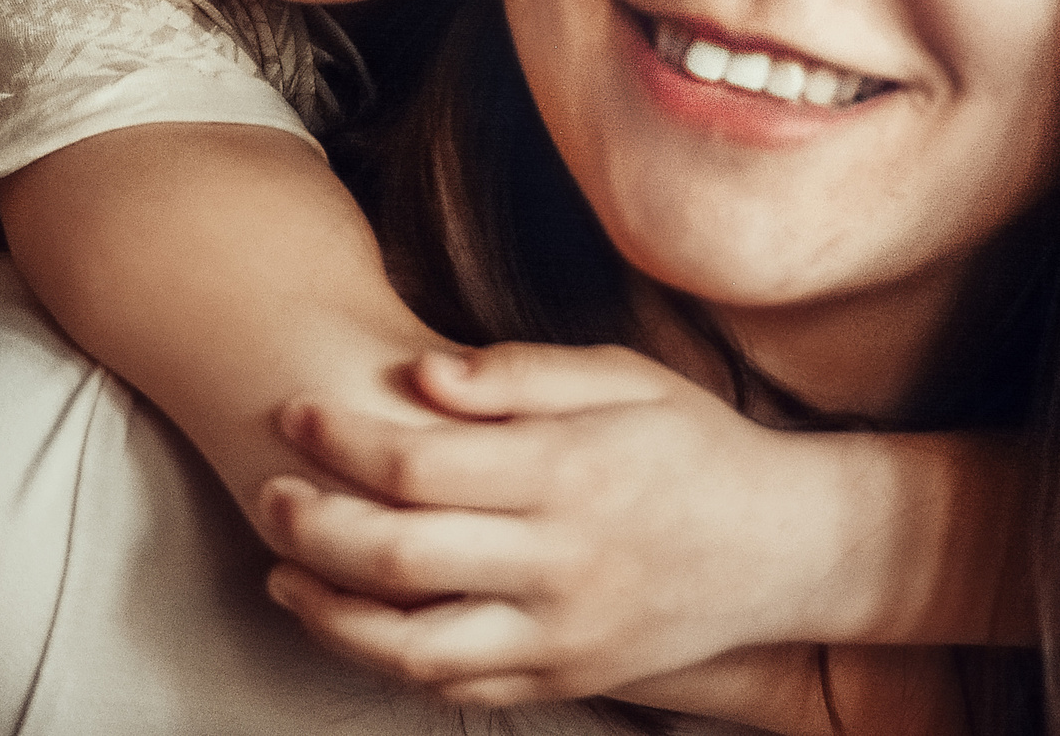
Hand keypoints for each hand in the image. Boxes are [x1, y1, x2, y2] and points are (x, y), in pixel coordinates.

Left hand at [259, 341, 836, 706]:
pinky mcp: (566, 677)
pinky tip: (350, 620)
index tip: (297, 416)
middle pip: (399, 556)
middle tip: (272, 491)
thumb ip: (517, 373)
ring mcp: (562, 632)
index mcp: (567, 472)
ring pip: (413, 646)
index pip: (420, 462)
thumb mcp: (621, 376)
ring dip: (330, 611)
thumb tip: (421, 375)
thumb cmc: (693, 442)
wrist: (787, 548)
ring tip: (284, 571)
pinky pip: (456, 686)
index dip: (340, 440)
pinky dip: (388, 659)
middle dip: (313, 525)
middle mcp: (560, 562)